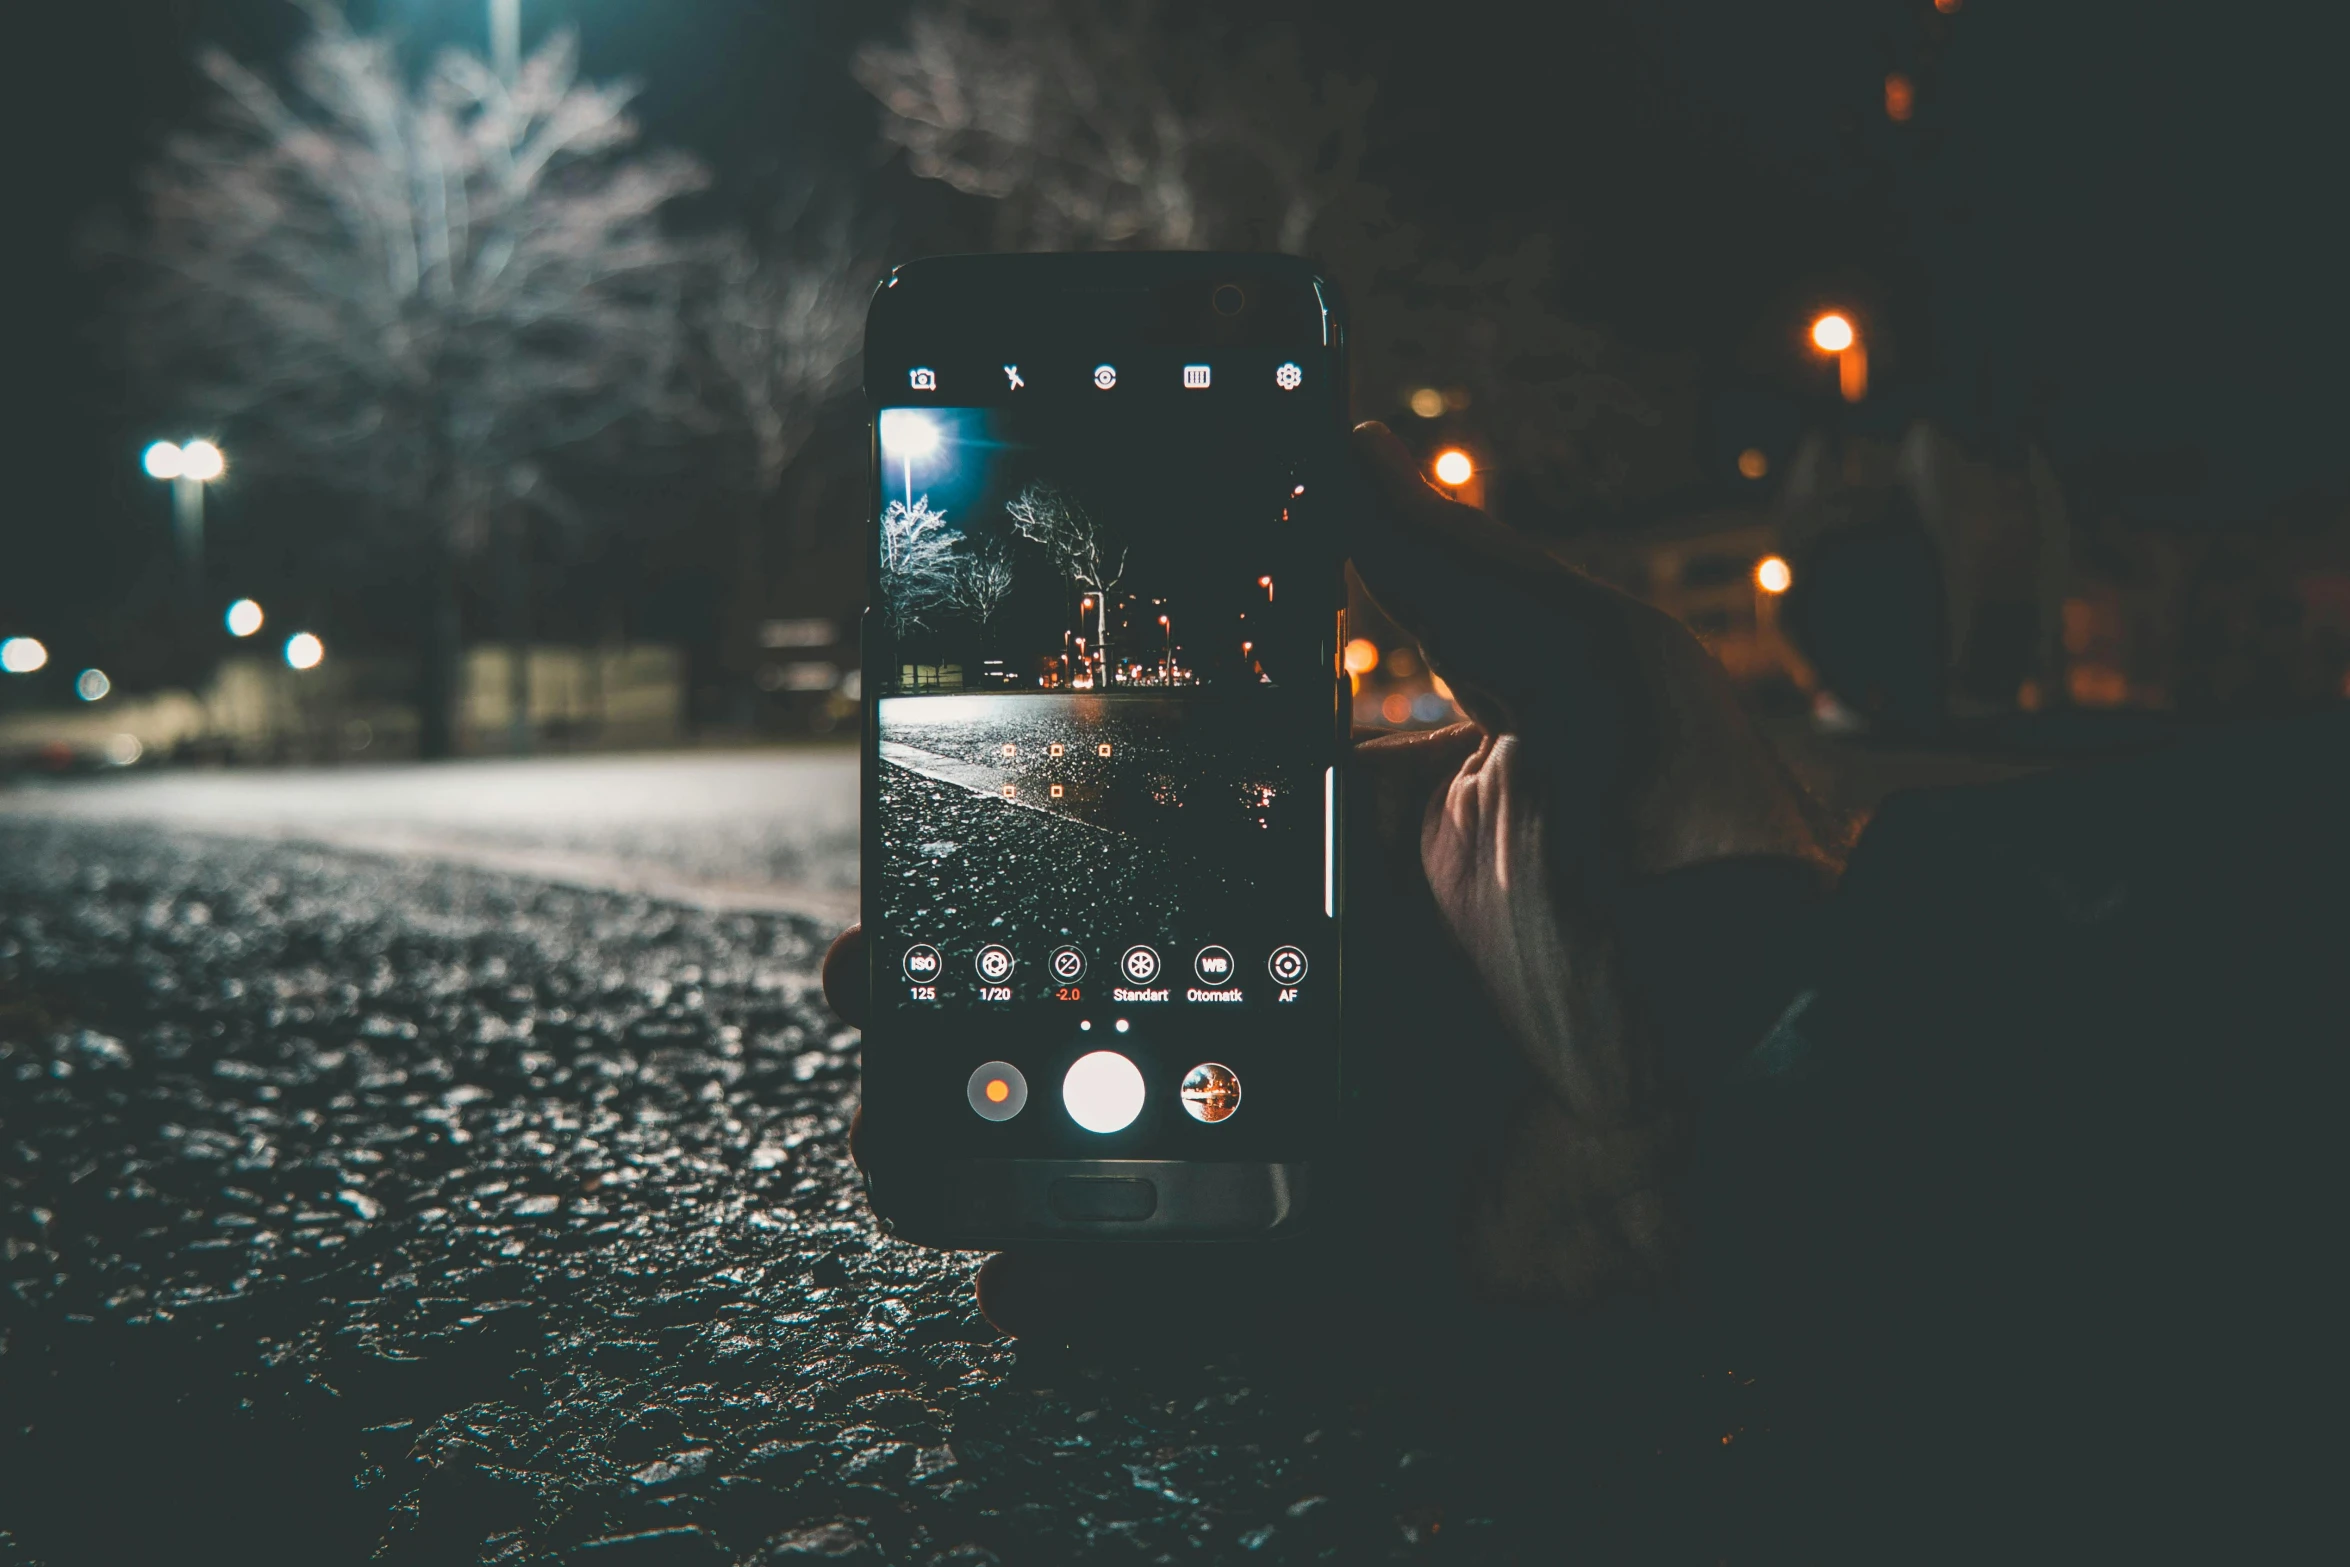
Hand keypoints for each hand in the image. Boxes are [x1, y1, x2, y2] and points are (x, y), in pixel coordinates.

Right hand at [825, 421, 1831, 1332]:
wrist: (1814, 1084)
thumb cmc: (1717, 869)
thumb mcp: (1588, 682)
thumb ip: (1453, 573)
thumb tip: (1335, 434)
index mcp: (1367, 842)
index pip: (1174, 823)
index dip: (1052, 822)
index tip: (942, 805)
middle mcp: (1337, 975)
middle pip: (1122, 976)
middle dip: (987, 978)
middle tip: (874, 969)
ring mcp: (1340, 1110)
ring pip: (1137, 1119)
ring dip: (1016, 1125)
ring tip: (904, 1120)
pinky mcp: (1367, 1233)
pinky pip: (1215, 1270)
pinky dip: (1113, 1285)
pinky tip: (1019, 1280)